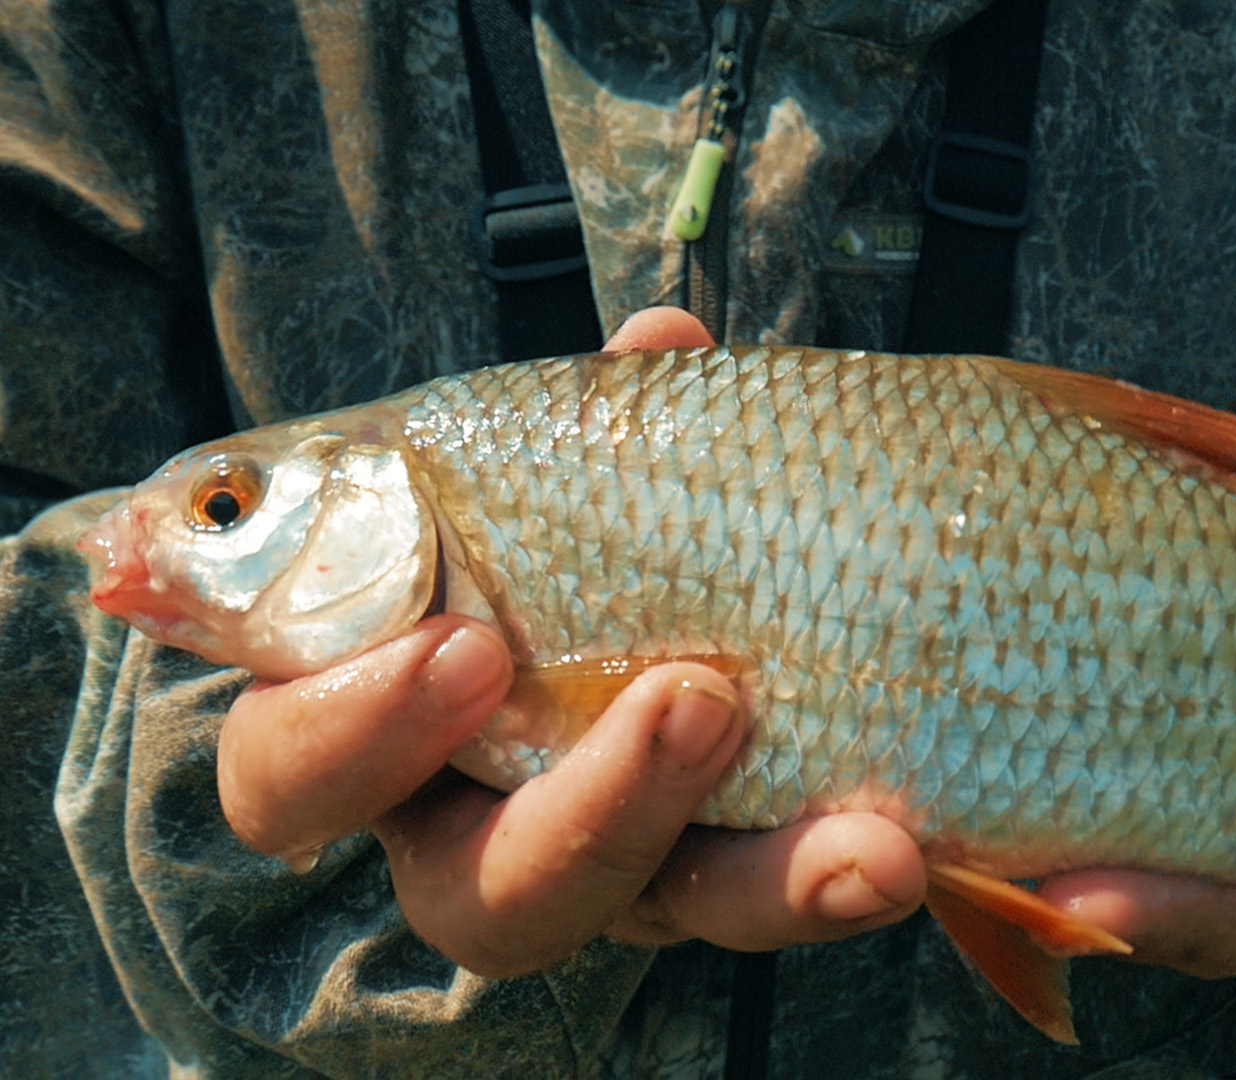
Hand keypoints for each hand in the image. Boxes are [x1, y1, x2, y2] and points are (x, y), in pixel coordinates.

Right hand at [216, 308, 924, 976]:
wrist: (705, 608)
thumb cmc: (561, 541)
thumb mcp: (562, 483)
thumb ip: (595, 430)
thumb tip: (664, 339)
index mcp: (389, 731)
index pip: (290, 772)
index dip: (346, 730)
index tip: (461, 644)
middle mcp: (489, 831)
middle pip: (480, 899)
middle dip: (583, 813)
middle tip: (691, 698)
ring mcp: (618, 873)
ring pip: (655, 920)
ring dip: (758, 876)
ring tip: (861, 831)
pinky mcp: (724, 886)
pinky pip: (774, 907)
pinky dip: (836, 875)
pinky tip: (905, 841)